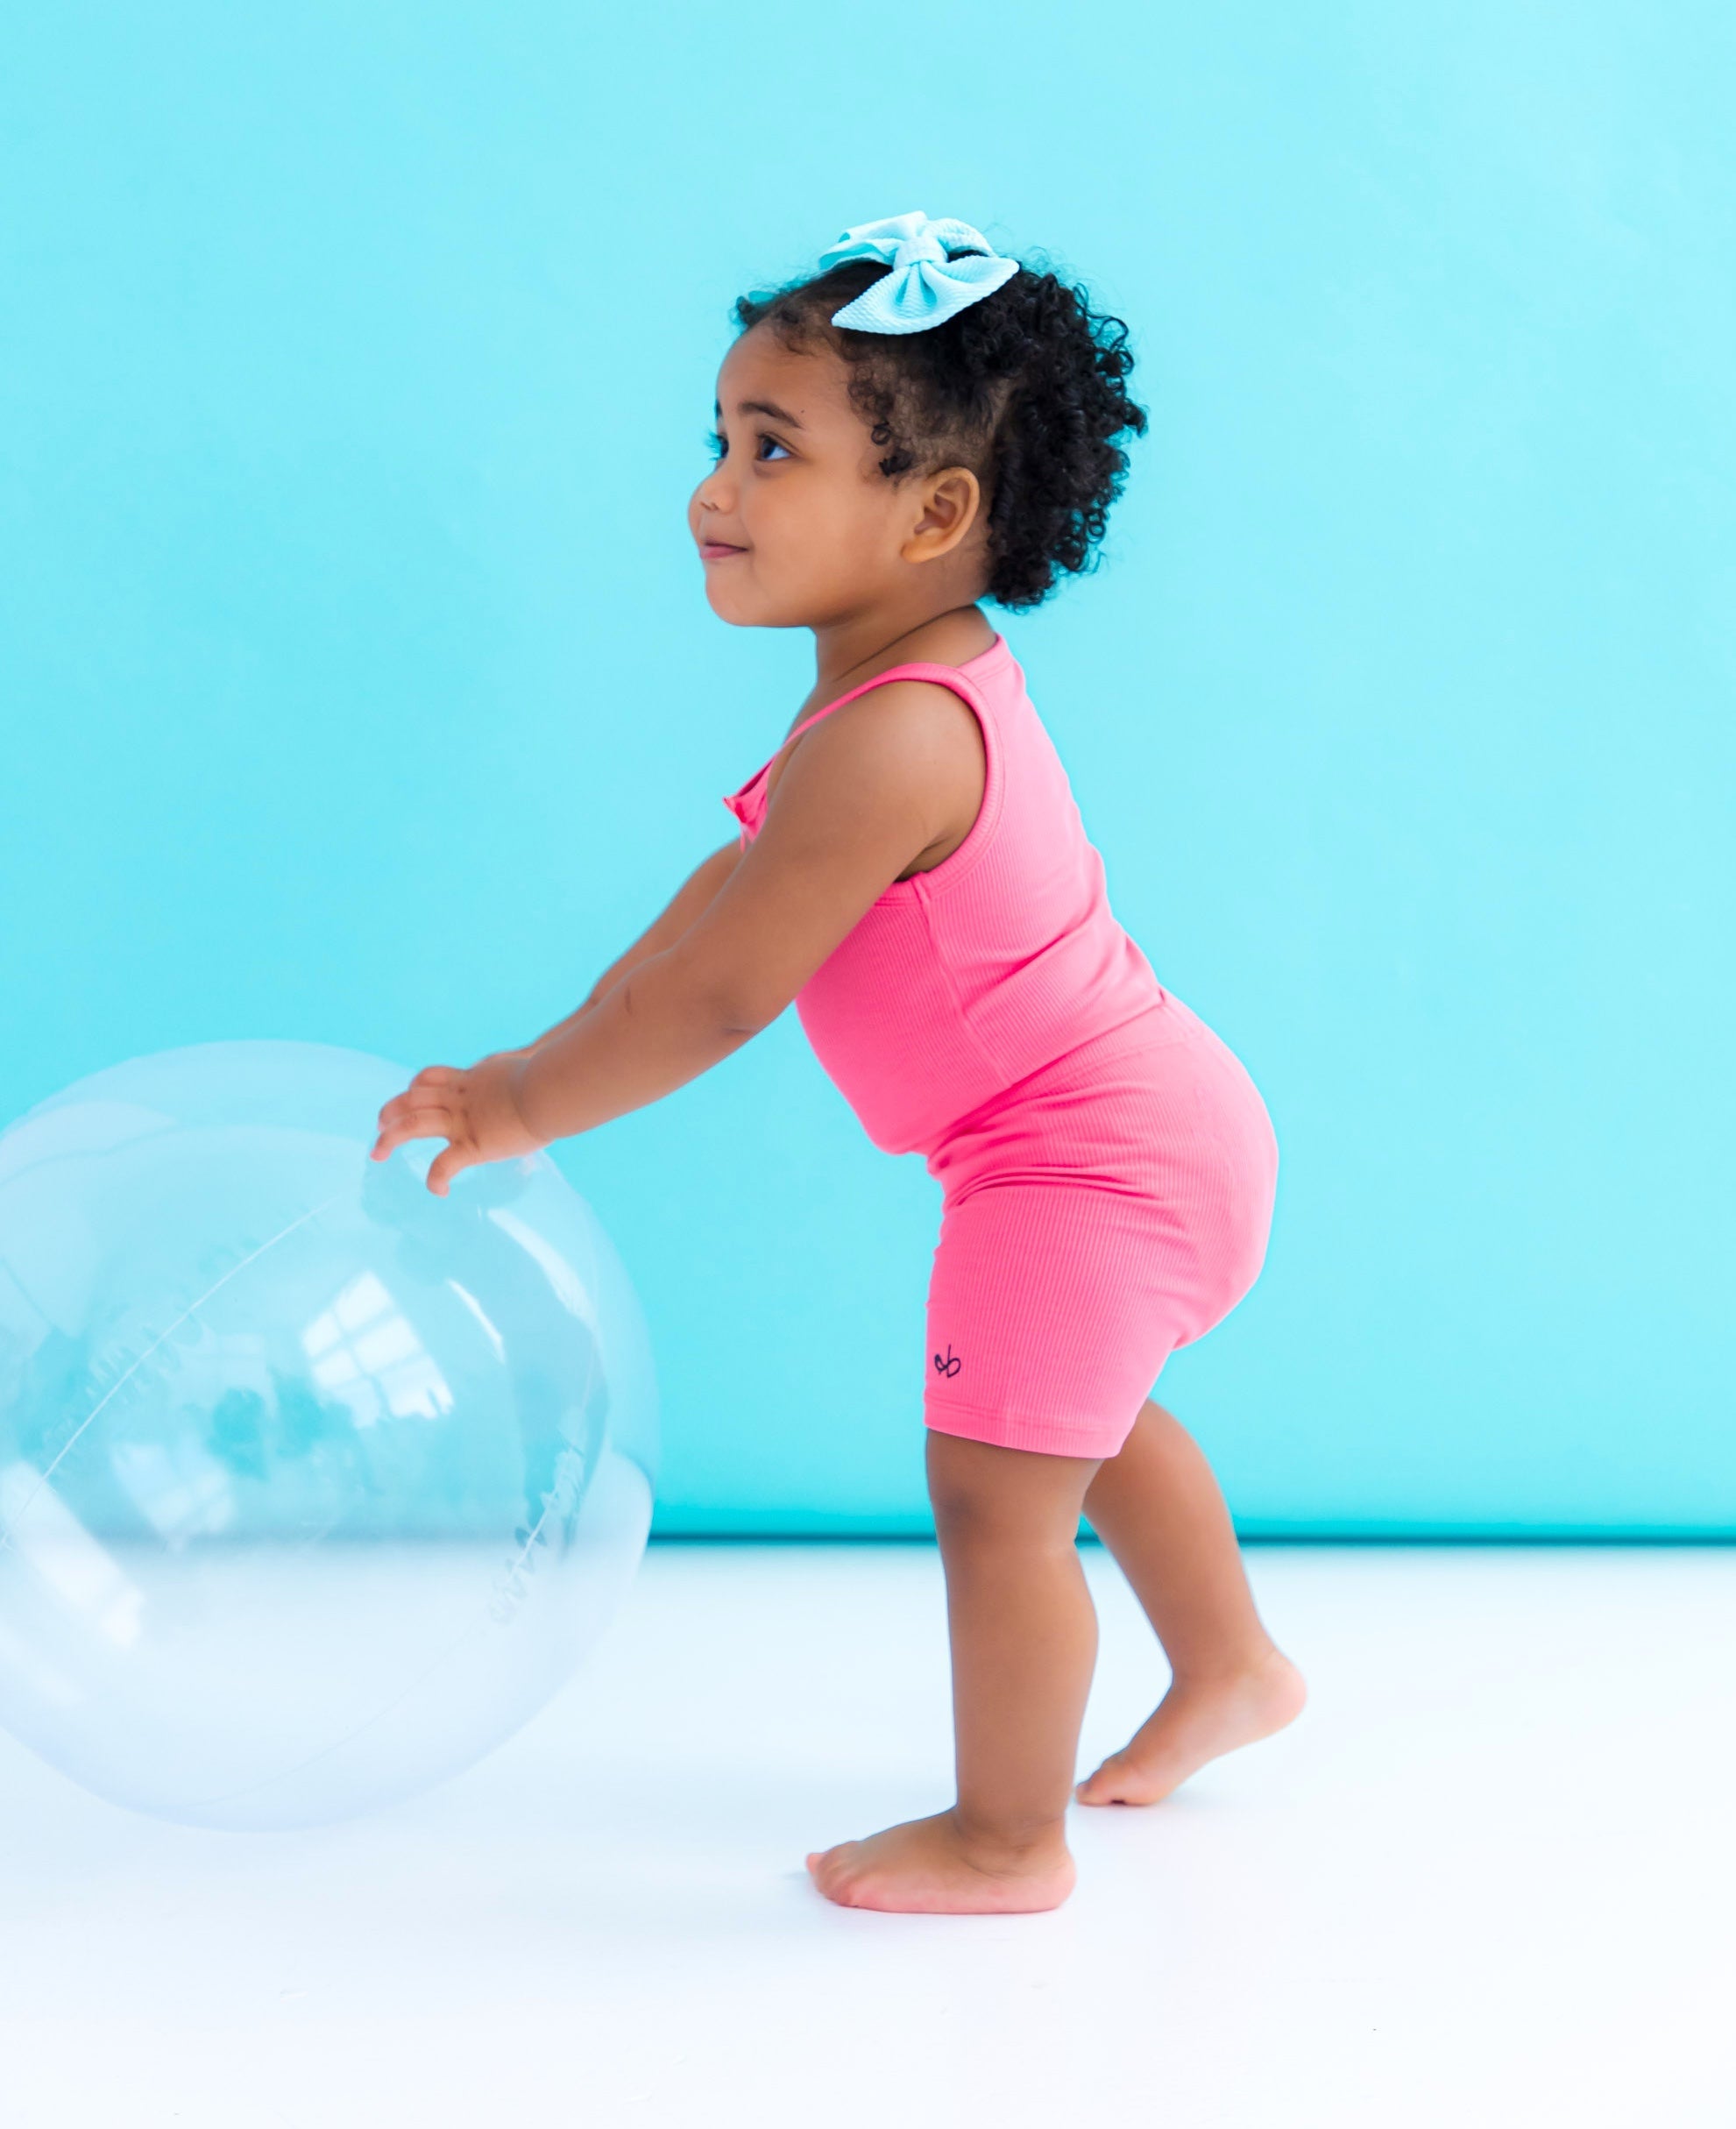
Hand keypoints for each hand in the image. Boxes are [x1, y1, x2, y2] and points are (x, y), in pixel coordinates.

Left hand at [370, 1048, 546, 1195]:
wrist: (552, 1089)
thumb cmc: (552, 1077)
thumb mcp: (532, 1065)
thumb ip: (528, 1066)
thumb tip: (545, 1059)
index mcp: (472, 1080)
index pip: (432, 1077)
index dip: (416, 1086)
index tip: (410, 1096)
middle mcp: (461, 1098)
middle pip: (413, 1097)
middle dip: (391, 1110)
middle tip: (379, 1124)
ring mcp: (464, 1120)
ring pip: (413, 1124)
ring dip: (390, 1138)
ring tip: (377, 1153)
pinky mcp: (473, 1144)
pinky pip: (445, 1165)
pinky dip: (436, 1179)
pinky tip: (438, 1191)